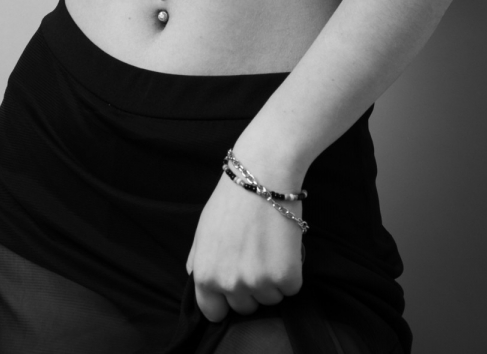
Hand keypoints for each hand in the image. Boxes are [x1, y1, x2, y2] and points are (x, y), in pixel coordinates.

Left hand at [185, 168, 303, 321]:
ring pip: (270, 298)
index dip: (224, 302)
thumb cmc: (231, 198)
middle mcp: (229, 284)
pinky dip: (291, 272)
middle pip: (244, 307)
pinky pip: (291, 288)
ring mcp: (258, 282)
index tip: (234, 289)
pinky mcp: (285, 276)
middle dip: (250, 288)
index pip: (213, 312)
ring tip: (270, 247)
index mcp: (205, 276)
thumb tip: (195, 276)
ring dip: (272, 281)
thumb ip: (198, 257)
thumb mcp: (204, 228)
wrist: (262, 175)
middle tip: (255, 257)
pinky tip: (284, 246)